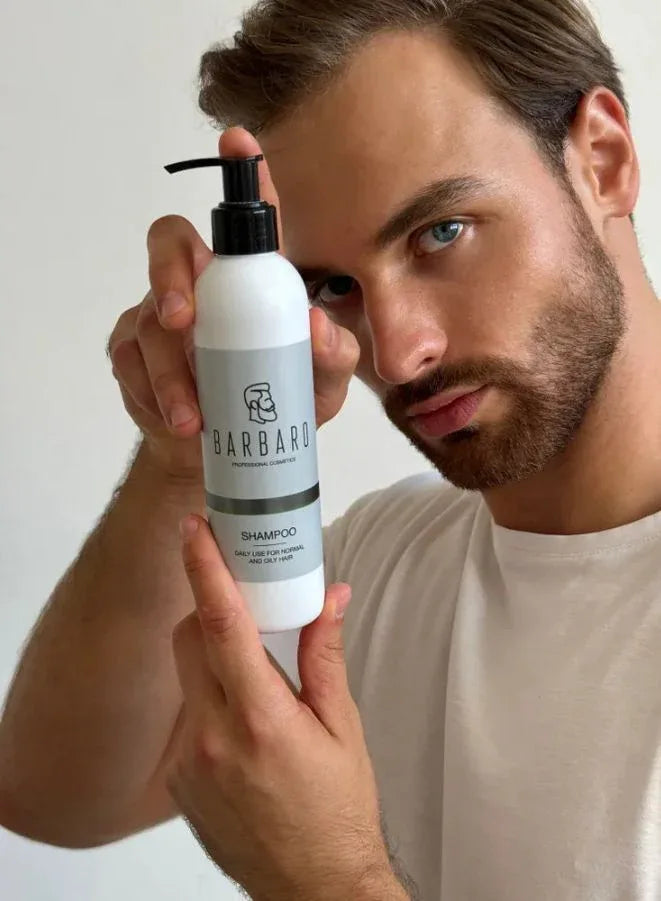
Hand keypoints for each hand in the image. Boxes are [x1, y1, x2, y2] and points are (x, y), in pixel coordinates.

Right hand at [107, 127, 359, 481]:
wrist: (219, 457)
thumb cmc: (274, 407)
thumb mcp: (319, 388)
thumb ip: (332, 356)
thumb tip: (317, 324)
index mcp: (248, 282)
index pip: (248, 223)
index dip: (243, 177)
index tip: (240, 141)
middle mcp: (200, 285)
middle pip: (170, 244)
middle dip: (170, 274)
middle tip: (181, 319)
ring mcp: (157, 315)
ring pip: (147, 319)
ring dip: (169, 371)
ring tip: (194, 420)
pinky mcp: (129, 352)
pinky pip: (129, 361)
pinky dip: (151, 394)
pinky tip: (174, 420)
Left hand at [167, 514, 401, 900]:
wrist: (314, 887)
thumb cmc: (337, 811)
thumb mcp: (343, 728)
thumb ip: (325, 655)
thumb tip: (330, 597)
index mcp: (261, 719)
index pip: (222, 624)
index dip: (205, 569)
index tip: (194, 530)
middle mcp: (213, 739)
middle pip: (190, 639)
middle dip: (210, 610)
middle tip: (244, 606)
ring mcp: (189, 762)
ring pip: (184, 675)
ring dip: (211, 656)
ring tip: (254, 676)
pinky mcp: (179, 780)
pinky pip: (185, 714)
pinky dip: (208, 698)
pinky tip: (242, 722)